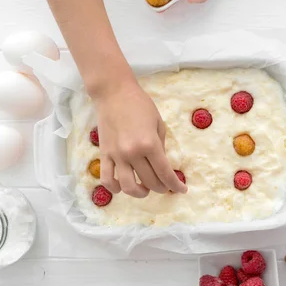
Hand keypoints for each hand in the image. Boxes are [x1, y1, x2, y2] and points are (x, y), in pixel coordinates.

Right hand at [94, 78, 186, 197]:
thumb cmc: (140, 105)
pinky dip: (115, 188)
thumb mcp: (159, 124)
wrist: (113, 93)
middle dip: (161, 188)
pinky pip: (107, 179)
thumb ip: (161, 147)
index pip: (165, 173)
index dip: (175, 185)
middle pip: (150, 182)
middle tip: (165, 186)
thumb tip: (162, 166)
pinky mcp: (104, 154)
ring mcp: (116, 155)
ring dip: (139, 193)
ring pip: (128, 187)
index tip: (182, 189)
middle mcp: (133, 153)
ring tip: (144, 189)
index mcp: (150, 144)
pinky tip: (122, 187)